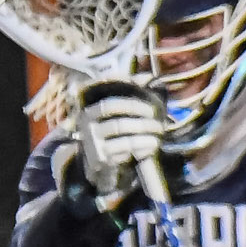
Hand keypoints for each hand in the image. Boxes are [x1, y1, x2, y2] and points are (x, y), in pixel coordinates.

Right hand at [76, 88, 164, 208]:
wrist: (99, 168)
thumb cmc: (113, 137)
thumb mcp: (116, 117)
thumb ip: (129, 96)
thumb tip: (149, 77)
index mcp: (89, 106)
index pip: (101, 86)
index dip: (120, 80)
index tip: (142, 81)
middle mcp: (86, 120)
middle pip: (111, 106)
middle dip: (136, 107)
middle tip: (155, 113)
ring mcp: (92, 139)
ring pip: (119, 126)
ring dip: (143, 127)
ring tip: (159, 130)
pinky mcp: (100, 157)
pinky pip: (124, 146)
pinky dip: (142, 144)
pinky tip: (153, 144)